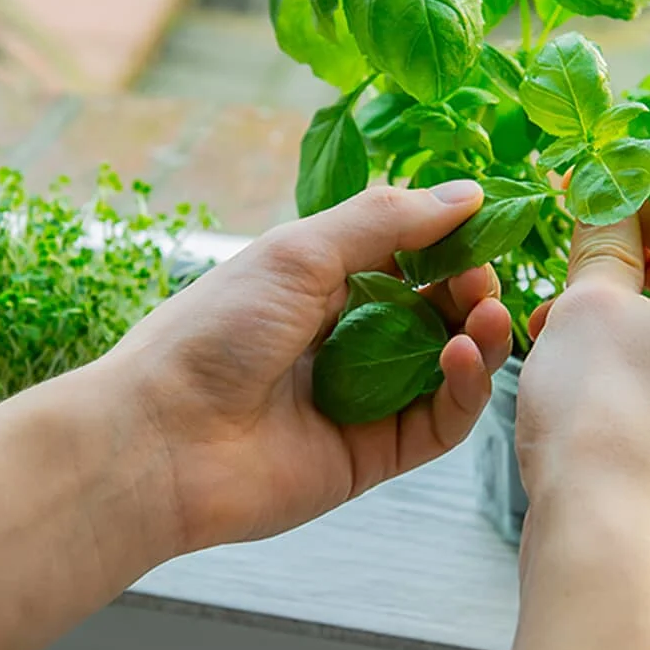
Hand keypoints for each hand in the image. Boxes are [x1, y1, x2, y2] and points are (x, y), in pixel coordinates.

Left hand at [97, 182, 511, 554]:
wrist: (161, 438)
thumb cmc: (214, 331)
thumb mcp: (298, 252)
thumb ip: (385, 221)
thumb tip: (465, 193)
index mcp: (320, 286)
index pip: (406, 259)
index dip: (448, 243)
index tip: (486, 226)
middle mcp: (345, 341)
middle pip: (433, 313)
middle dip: (467, 290)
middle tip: (483, 278)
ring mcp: (362, 400)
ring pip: (446, 368)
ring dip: (479, 336)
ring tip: (488, 312)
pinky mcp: (374, 455)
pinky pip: (439, 424)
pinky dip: (464, 389)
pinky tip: (464, 355)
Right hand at [517, 207, 649, 559]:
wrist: (604, 532)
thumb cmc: (601, 408)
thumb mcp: (590, 304)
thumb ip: (602, 243)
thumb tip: (605, 198)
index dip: (632, 196)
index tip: (579, 189)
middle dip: (609, 259)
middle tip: (556, 260)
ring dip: (597, 310)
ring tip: (542, 323)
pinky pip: (642, 369)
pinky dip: (602, 355)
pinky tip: (555, 367)